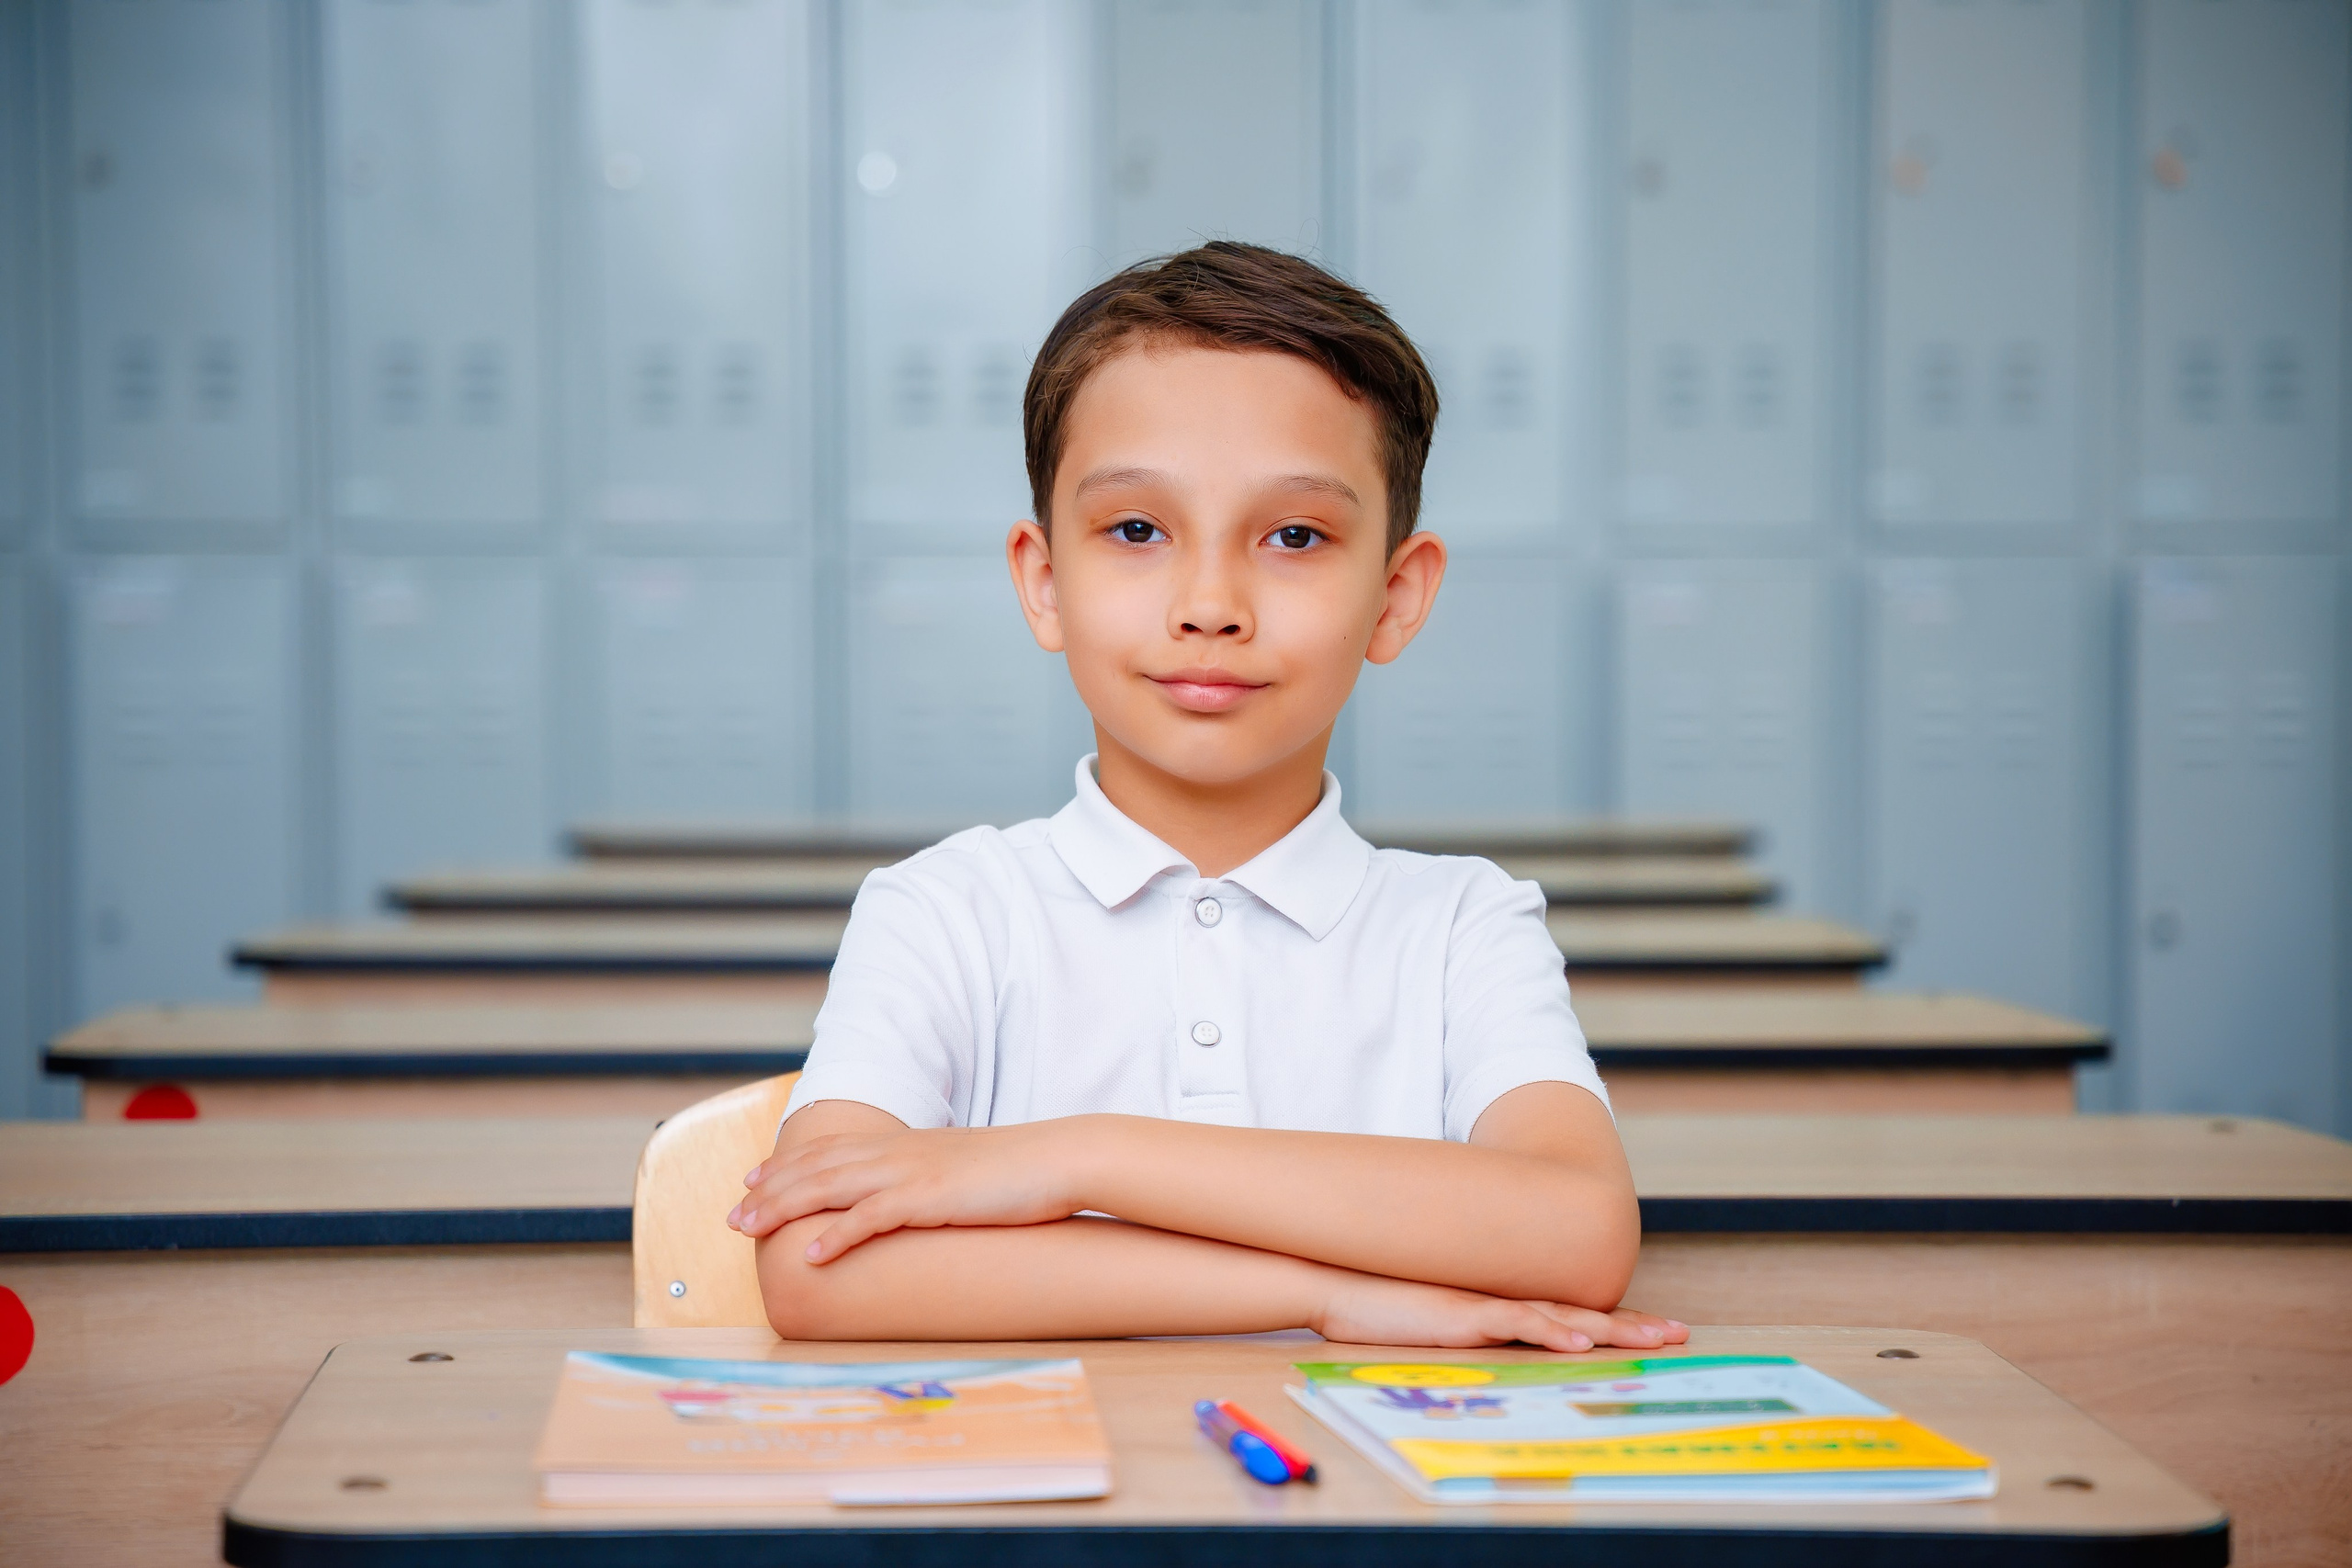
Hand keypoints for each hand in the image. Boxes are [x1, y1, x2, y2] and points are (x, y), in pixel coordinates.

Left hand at [727, 1119, 1091, 1261]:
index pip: (832, 1151)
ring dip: (784, 1208)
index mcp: (906, 1146)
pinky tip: (811, 1253)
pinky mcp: (932, 1197)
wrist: (1060, 1158)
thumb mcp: (963, 1172)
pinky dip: (838, 1234)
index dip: (788, 1166)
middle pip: (818, 1168)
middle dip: (770, 1191)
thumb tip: (913, 1201)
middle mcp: (899, 1154)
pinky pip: (873, 1217)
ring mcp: (912, 1173)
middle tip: (732, 1215)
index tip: (752, 1181)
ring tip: (747, 1230)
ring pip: (831, 1187)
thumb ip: (930, 1181)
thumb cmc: (1018, 1172)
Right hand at [1314, 1270, 1687, 1354]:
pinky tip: (1582, 1340)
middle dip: (1633, 1324)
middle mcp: (1503, 1299)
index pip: (1569, 1310)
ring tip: (1654, 1339)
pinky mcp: (1465, 1314)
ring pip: (1563, 1314)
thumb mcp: (1435, 1319)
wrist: (1338, 1281)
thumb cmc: (1381, 1304)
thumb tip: (1493, 1336)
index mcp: (1500, 1302)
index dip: (1615, 1321)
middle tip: (1679, 1334)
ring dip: (1611, 1328)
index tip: (1654, 1328)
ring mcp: (1486, 1304)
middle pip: (1582, 1310)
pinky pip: (1518, 1322)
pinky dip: (1553, 1330)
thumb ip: (1469, 1323)